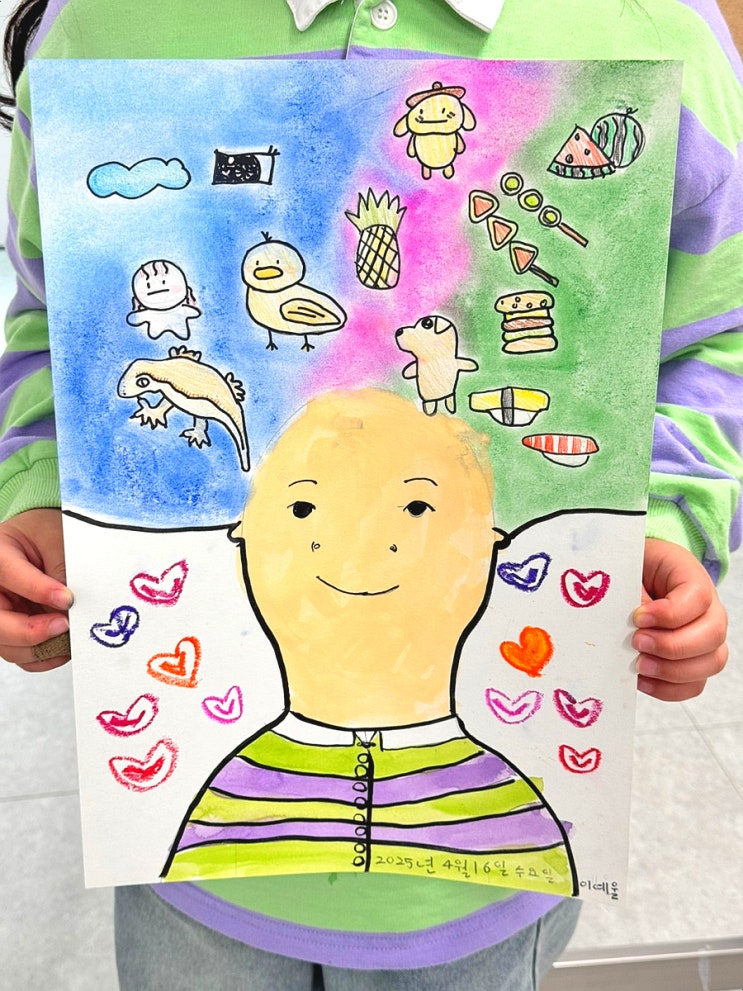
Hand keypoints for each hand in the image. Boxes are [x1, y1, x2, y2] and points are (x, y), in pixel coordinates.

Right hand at [0, 508, 72, 671]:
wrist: (43, 537)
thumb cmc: (47, 533)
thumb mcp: (57, 540)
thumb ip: (61, 569)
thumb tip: (72, 606)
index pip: (9, 574)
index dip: (38, 590)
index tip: (67, 598)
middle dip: (30, 630)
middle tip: (63, 625)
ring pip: (6, 644)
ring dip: (38, 648)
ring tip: (67, 637)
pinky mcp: (10, 628)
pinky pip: (18, 653)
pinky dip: (41, 657)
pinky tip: (62, 648)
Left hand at [633, 538, 727, 700]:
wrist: (633, 578)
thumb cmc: (632, 571)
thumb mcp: (628, 570)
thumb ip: (630, 594)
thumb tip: (630, 626)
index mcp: (691, 577)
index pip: (698, 597)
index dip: (670, 613)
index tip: (638, 617)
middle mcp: (708, 609)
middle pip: (713, 634)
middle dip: (672, 646)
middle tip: (637, 642)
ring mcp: (705, 637)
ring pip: (711, 662)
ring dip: (672, 671)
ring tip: (638, 665)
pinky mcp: (694, 661)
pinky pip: (695, 684)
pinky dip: (669, 689)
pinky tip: (643, 680)